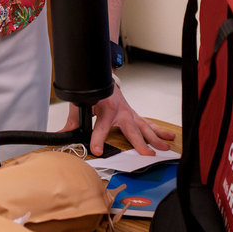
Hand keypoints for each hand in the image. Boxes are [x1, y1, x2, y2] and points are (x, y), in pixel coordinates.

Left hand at [60, 90, 175, 156]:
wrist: (103, 76)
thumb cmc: (94, 90)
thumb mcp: (80, 102)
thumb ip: (73, 120)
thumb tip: (62, 135)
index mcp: (107, 108)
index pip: (101, 127)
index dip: (98, 140)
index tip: (97, 151)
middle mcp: (121, 111)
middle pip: (132, 129)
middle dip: (140, 143)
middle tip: (148, 154)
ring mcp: (130, 113)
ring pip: (145, 126)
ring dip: (156, 137)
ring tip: (165, 147)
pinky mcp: (133, 114)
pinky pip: (148, 123)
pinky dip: (159, 130)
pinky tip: (169, 136)